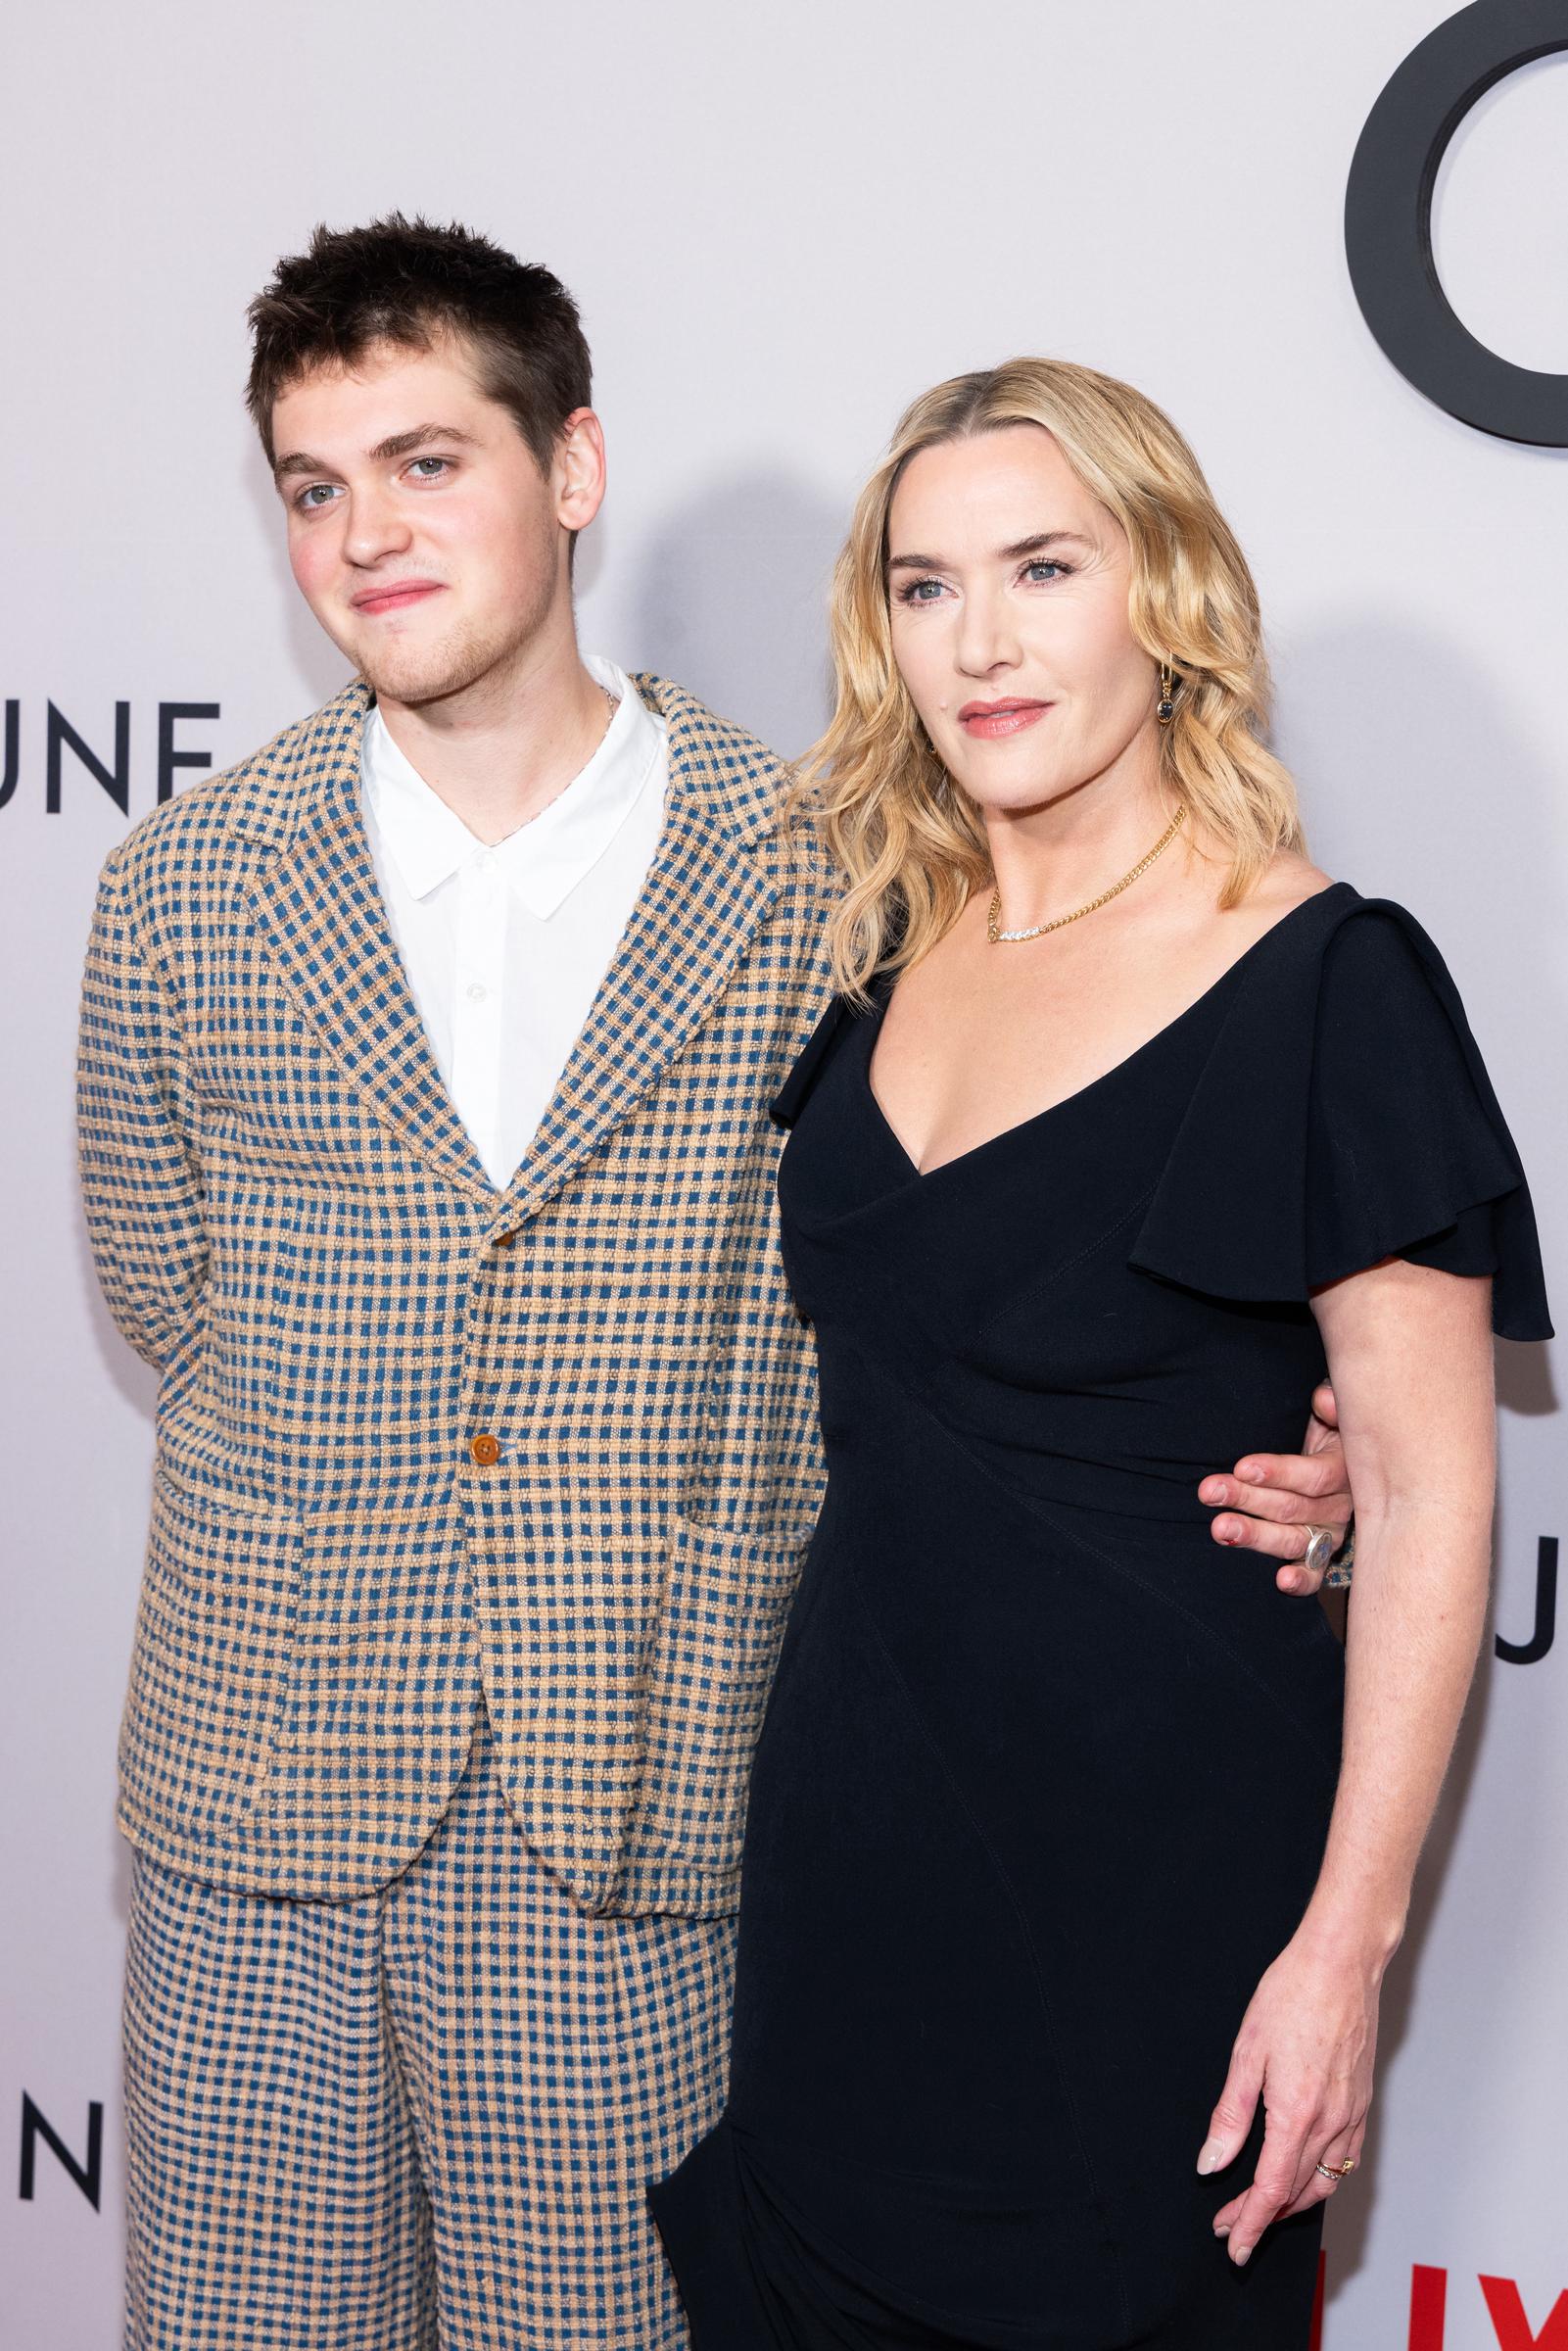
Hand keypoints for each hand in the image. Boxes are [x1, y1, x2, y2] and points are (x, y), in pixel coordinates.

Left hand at [1196, 1929, 1377, 2265]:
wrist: (1341, 1963)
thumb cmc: (1291, 1995)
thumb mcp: (1246, 2053)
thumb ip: (1230, 2115)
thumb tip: (1211, 2163)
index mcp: (1296, 2114)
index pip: (1271, 2190)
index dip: (1249, 2223)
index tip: (1233, 2245)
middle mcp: (1330, 2123)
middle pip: (1295, 2192)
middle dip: (1262, 2217)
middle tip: (1231, 2226)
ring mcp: (1351, 2115)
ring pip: (1324, 2182)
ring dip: (1292, 2203)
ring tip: (1260, 2207)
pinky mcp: (1362, 2103)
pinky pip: (1344, 2160)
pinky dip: (1321, 2181)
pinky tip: (1303, 2176)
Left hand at [1198, 1383, 1351, 1595]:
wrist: (1343, 1459)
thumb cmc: (1329, 1432)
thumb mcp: (1331, 1414)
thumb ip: (1331, 1406)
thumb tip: (1322, 1401)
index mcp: (1345, 1469)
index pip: (1313, 1477)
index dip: (1279, 1472)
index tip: (1242, 1467)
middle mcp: (1341, 1506)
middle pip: (1293, 1509)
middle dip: (1248, 1499)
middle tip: (1210, 1492)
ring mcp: (1331, 1533)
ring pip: (1294, 1540)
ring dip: (1256, 1537)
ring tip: (1220, 1529)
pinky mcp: (1321, 1555)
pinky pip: (1315, 1573)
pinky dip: (1301, 1580)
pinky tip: (1280, 1581)